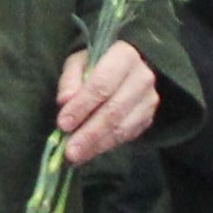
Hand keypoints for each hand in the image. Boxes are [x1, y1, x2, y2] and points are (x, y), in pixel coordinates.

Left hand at [55, 39, 159, 163]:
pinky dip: (106, 146)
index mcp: (125, 56)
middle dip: (89, 133)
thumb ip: (70, 80)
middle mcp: (143, 77)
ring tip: (76, 156)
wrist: (126, 68)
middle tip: (69, 151)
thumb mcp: (79, 62)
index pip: (102, 84)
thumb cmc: (97, 64)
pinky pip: (127, 135)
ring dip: (97, 144)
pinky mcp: (148, 117)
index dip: (82, 106)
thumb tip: (65, 101)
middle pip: (114, 110)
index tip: (63, 124)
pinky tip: (89, 152)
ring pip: (122, 127)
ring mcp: (149, 99)